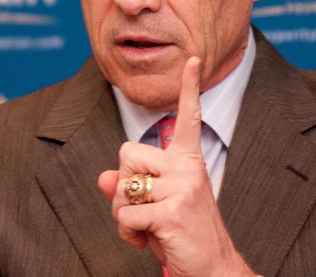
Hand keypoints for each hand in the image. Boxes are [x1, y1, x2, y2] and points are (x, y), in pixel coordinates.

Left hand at [98, 57, 256, 276]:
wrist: (211, 269)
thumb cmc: (181, 235)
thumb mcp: (154, 206)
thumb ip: (130, 188)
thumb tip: (104, 177)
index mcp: (188, 161)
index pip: (188, 117)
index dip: (188, 88)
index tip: (191, 59)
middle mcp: (188, 167)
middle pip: (127, 152)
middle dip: (124, 183)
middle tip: (144, 208)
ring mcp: (182, 187)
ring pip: (123, 185)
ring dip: (124, 213)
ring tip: (148, 227)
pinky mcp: (172, 209)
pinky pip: (126, 214)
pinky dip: (128, 234)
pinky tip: (148, 241)